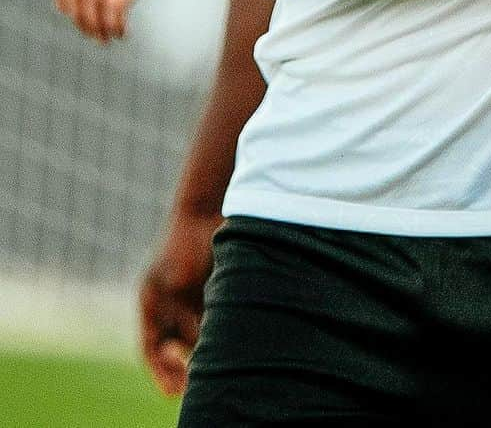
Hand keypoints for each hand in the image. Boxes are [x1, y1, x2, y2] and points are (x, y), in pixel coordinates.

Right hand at [139, 208, 219, 395]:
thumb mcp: (175, 279)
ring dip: (204, 351)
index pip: (150, 349)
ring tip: (216, 362)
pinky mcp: (214, 290)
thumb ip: (180, 312)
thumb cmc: (185, 241)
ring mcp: (191, 298)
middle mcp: (170, 305)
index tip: (173, 392)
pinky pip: (216, 319)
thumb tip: (192, 346)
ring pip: (197, 336)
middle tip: (197, 385)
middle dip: (184, 368)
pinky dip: (221, 332)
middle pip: (175, 348)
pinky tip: (230, 339)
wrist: (207, 208)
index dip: (160, 373)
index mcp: (151, 303)